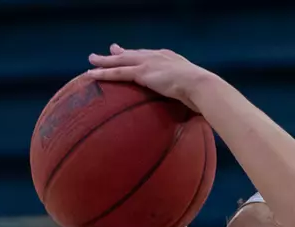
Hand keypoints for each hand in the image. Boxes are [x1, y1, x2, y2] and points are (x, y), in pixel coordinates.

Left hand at [86, 45, 214, 112]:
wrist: (200, 86)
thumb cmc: (202, 94)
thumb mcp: (192, 91)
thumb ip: (186, 94)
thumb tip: (191, 108)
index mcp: (169, 59)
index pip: (148, 55)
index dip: (137, 55)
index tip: (131, 53)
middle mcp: (157, 56)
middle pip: (133, 54)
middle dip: (119, 53)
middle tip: (109, 50)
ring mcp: (148, 63)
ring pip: (120, 61)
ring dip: (104, 61)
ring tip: (92, 61)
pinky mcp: (142, 72)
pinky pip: (118, 72)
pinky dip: (104, 73)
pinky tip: (92, 74)